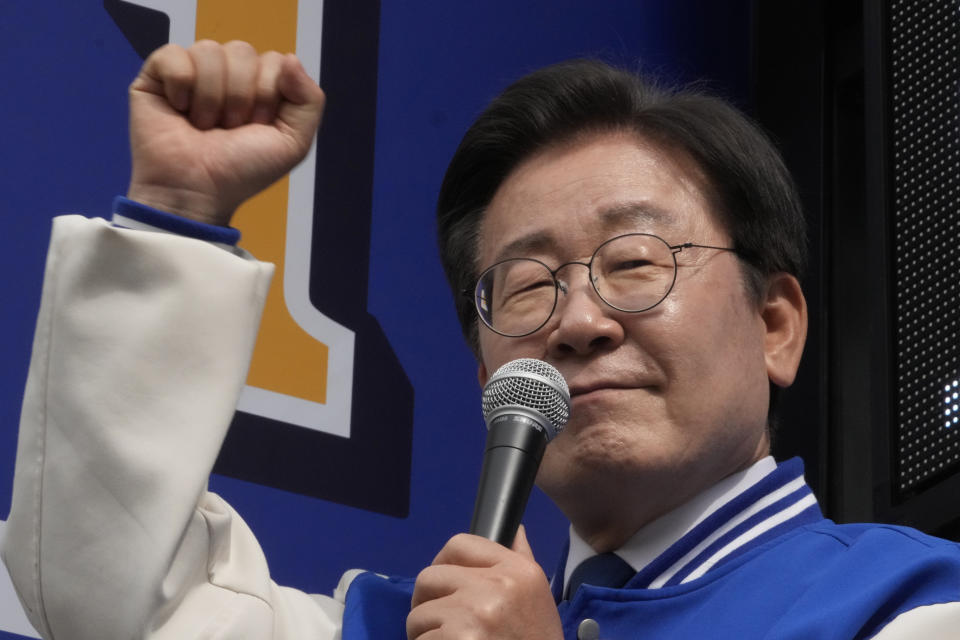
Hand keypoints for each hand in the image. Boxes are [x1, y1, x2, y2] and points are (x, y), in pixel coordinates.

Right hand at [126, 40, 325, 225]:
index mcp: (259, 84)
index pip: (274, 60)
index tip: (256, 127)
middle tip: (228, 129)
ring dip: (211, 98)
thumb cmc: (242, 171)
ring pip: (209, 50)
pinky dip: (180, 86)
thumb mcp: (293, 143)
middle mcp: (227, 73)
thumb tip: (290, 57)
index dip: (267, 96)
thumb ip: (309, 100)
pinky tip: (179, 110)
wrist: (198, 190)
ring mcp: (192, 71)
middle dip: (240, 97)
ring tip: (203, 125)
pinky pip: (173, 54)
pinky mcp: (157, 74)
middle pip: (242, 51)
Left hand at [407, 526, 562, 639]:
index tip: (444, 585)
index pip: (460, 544)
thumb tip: (515, 529)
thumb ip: (521, 560)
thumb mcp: (538, 599)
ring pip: (418, 615)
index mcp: (518, 571)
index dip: (443, 562)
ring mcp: (474, 613)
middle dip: (427, 604)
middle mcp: (496, 586)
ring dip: (425, 636)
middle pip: (429, 577)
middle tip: (443, 626)